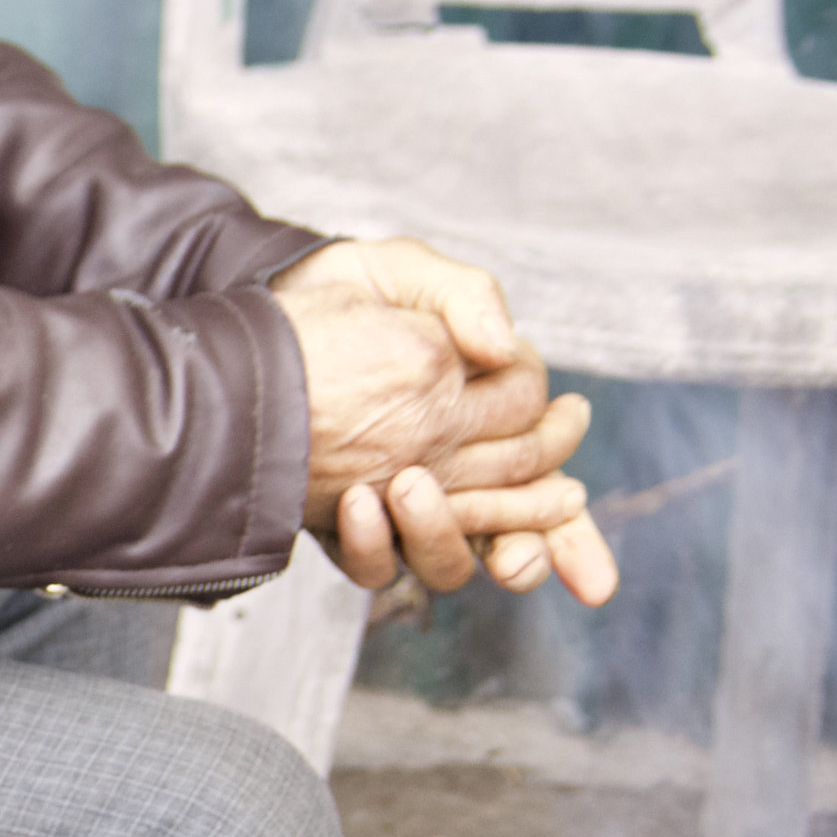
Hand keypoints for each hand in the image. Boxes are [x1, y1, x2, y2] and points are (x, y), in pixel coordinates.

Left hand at [270, 238, 617, 608]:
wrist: (261, 310)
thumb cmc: (345, 291)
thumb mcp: (407, 274)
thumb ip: (466, 297)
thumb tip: (505, 348)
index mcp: (490, 424)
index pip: (549, 491)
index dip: (572, 529)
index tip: (575, 519)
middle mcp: (453, 477)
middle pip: (511, 541)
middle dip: (524, 557)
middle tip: (517, 556)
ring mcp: (400, 507)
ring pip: (444, 561)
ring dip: (440, 537)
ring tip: (412, 485)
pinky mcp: (345, 524)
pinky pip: (370, 562)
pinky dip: (372, 542)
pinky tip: (357, 501)